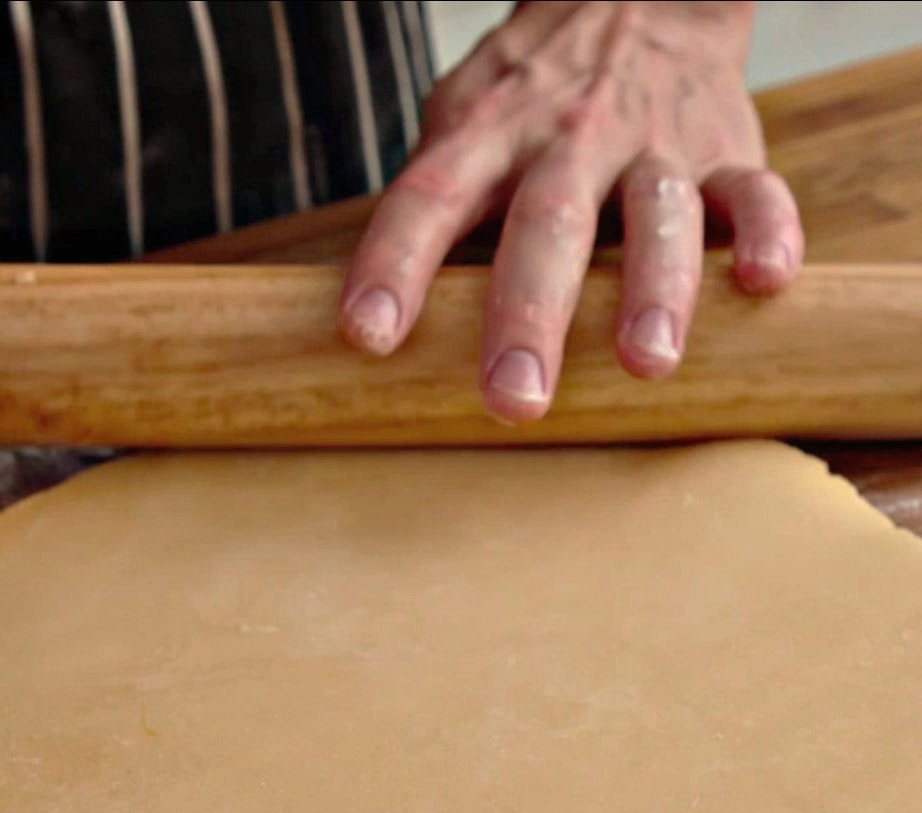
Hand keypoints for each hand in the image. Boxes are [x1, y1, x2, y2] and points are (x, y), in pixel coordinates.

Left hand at [340, 1, 802, 421]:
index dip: (394, 264)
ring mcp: (652, 141)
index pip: (428, 197)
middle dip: (529, 314)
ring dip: (654, 287)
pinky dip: (768, 231)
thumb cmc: (532, 91)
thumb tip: (377, 312)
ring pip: (657, 211)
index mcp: (488, 133)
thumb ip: (433, 201)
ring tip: (645, 362)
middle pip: (546, 223)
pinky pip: (756, 188)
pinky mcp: (726, 146)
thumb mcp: (465, 120)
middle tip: (514, 398)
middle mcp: (569, 136)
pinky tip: (765, 281)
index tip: (367, 336)